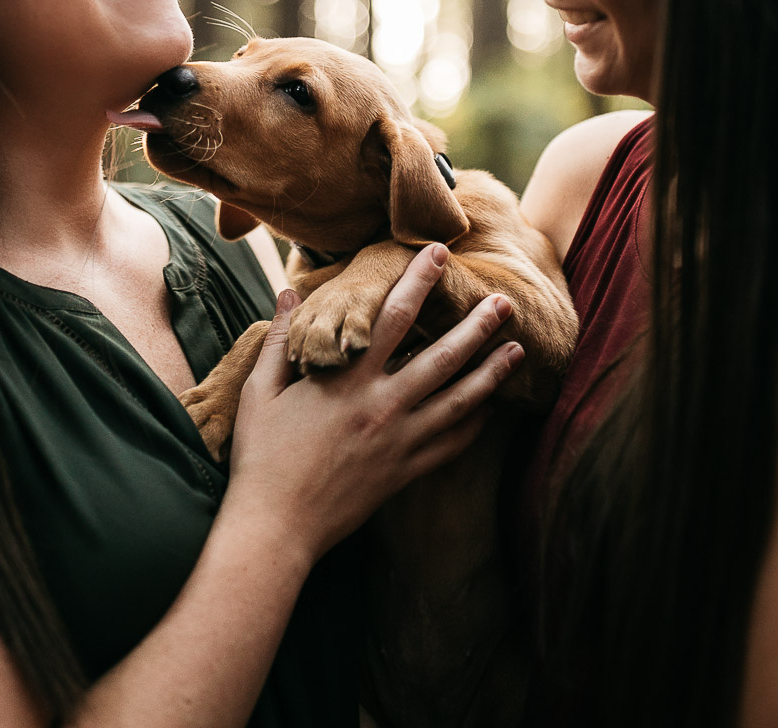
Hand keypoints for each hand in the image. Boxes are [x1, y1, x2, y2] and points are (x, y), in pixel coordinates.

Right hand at [222, 243, 522, 563]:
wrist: (276, 525)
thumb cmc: (261, 456)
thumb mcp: (259, 391)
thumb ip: (280, 340)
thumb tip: (290, 294)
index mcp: (347, 379)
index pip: (393, 316)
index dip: (418, 280)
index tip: (439, 254)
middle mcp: (382, 405)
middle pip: (443, 355)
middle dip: (477, 325)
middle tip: (504, 301)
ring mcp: (399, 441)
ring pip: (459, 400)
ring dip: (491, 372)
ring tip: (517, 350)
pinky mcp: (404, 472)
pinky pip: (451, 445)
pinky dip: (474, 424)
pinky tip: (490, 409)